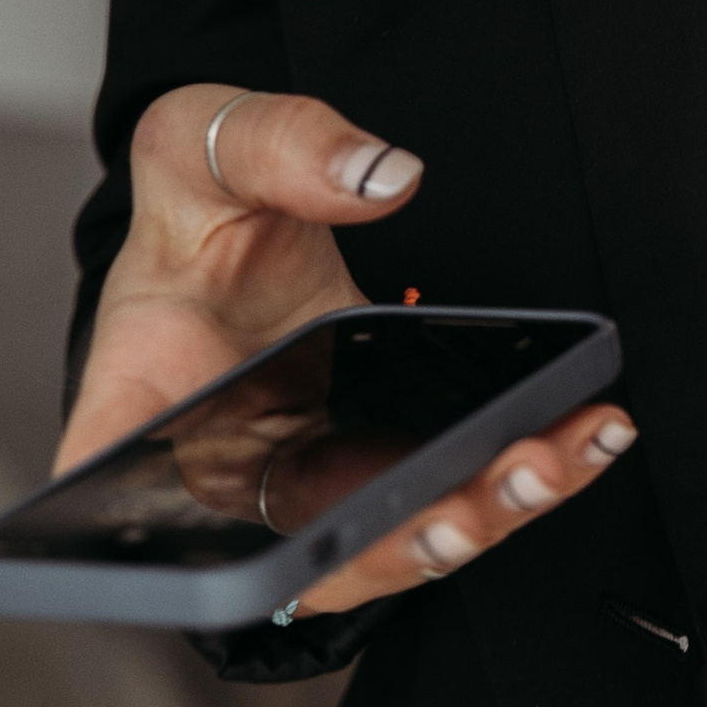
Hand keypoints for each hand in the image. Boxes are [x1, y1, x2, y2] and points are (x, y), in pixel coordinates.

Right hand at [60, 84, 633, 617]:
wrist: (241, 208)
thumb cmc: (194, 198)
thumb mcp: (206, 141)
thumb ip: (282, 147)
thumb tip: (384, 177)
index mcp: (138, 402)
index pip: (122, 511)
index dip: (184, 565)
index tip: (281, 554)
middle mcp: (211, 472)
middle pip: (289, 554)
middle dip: (390, 544)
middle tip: (467, 507)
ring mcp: (294, 480)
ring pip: (381, 539)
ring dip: (470, 517)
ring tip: (547, 462)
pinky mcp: (362, 464)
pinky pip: (434, 492)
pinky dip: (508, 474)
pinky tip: (584, 433)